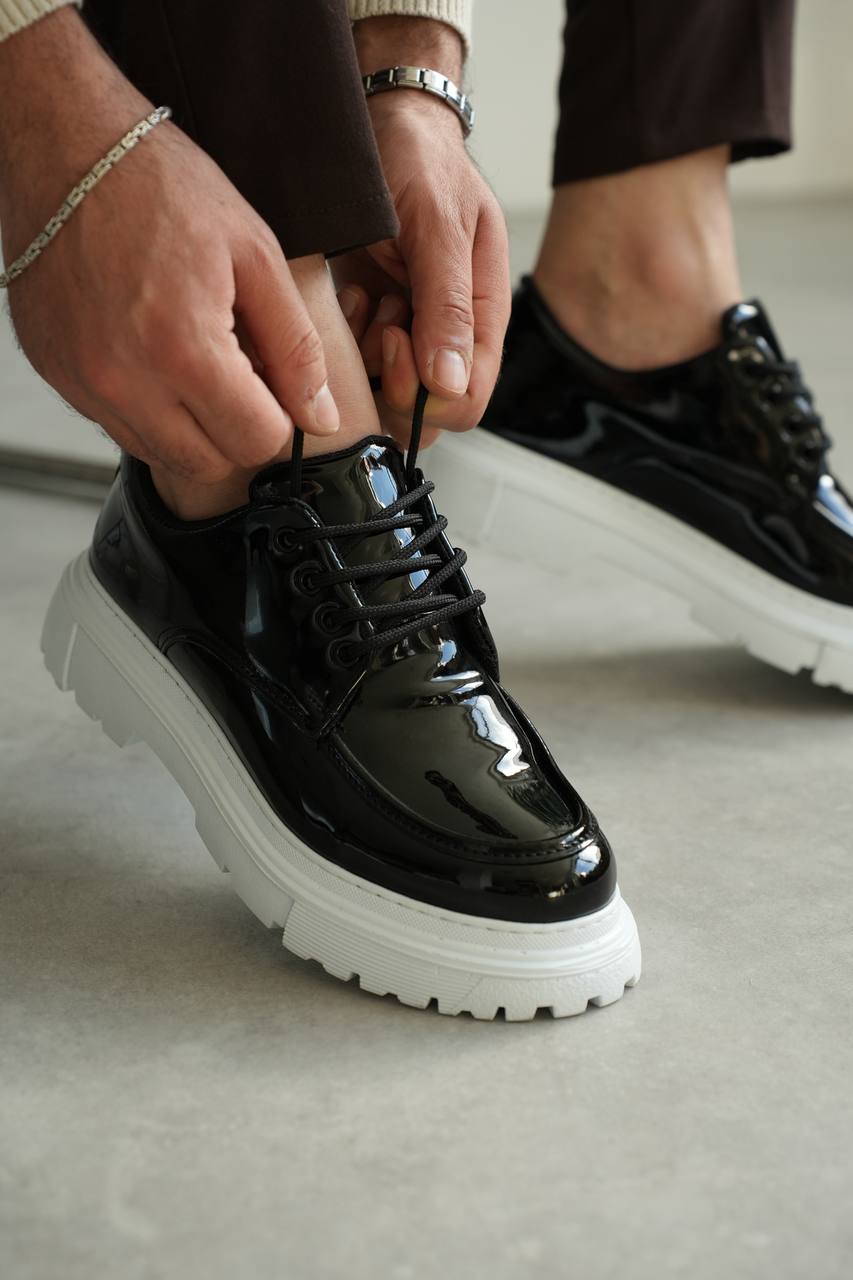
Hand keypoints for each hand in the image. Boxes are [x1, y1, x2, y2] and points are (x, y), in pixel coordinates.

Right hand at [0, 11, 339, 482]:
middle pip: (210, 462)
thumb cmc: (163, 187)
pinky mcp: (57, 376)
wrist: (67, 146)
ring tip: (193, 358)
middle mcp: (125, 380)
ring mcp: (84, 383)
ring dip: (191, 426)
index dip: (279, 418)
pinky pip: (118, 426)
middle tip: (238, 372)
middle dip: (237, 429)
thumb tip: (322, 417)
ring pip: (162, 455)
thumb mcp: (256, 258)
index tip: (273, 383)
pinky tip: (152, 353)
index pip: (256, 442)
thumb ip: (296, 349)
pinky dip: (146, 408)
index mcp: (183, 350)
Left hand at [333, 91, 509, 443]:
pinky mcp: (370, 328)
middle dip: (393, 380)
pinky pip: (357, 370)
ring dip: (366, 357)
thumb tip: (451, 384)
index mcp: (482, 318)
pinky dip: (345, 341)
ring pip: (386, 398)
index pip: (467, 401)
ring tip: (364, 297)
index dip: (428, 395)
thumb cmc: (420, 162)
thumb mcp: (439, 223)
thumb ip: (447, 304)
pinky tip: (349, 295)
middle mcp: (447, 338)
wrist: (379, 124)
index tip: (397, 338)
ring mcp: (408, 336)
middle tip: (379, 322)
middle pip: (426, 413)